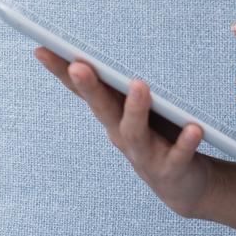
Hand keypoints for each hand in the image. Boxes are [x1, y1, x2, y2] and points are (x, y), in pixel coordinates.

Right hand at [31, 46, 219, 218]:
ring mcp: (145, 155)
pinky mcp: (171, 170)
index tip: (41, 48)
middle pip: (102, 109)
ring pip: (135, 132)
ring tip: (139, 85)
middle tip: (78, 65)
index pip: (82, 90)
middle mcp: (121, 135)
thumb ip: (116, 86)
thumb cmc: (157, 137)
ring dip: (135, 109)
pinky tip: (194, 128)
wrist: (184, 187)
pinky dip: (185, 142)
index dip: (61, 71)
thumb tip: (92, 53)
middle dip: (90, 87)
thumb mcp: (131, 109)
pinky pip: (178, 155)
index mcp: (111, 115)